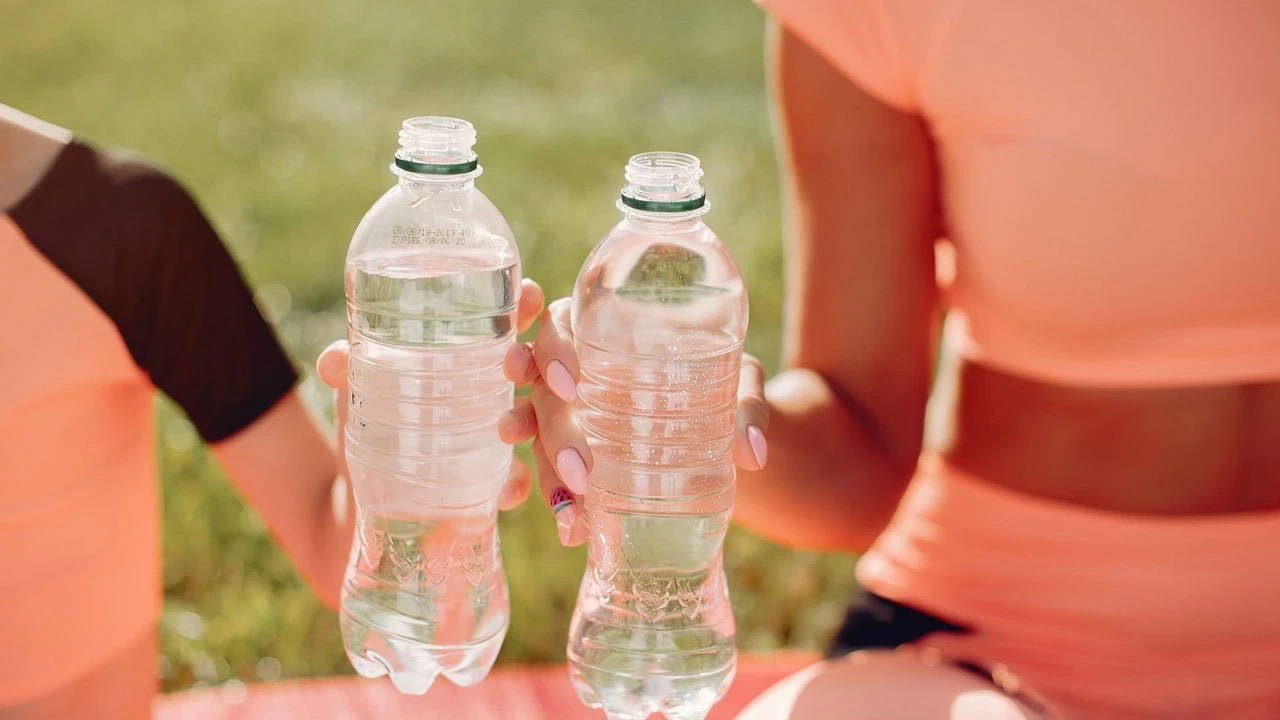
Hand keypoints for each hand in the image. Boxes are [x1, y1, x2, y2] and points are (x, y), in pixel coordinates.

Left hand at [316, 278, 546, 511]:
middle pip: (553, 364)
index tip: (528, 297)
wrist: (368, 502)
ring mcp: (518, 435)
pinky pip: (532, 480)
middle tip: (540, 374)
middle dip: (557, 363)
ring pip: (557, 423)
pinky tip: (507, 493)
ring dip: (556, 434)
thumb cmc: (373, 424)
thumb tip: (336, 360)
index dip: (529, 304)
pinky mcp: (510, 481)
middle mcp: (511, 388)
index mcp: (482, 351)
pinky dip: (525, 487)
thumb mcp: (360, 392)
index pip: (517, 316)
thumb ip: (351, 370)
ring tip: (512, 438)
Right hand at [498, 296, 768, 546]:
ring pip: (539, 437)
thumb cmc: (721, 382)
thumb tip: (752, 453)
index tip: (570, 384)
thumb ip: (745, 404)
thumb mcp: (738, 382)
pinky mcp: (572, 453)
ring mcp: (569, 413)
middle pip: (543, 391)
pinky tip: (572, 529)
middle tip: (581, 471)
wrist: (724, 426)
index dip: (552, 352)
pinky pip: (550, 471)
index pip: (557, 326)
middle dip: (555, 432)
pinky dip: (558, 501)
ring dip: (546, 472)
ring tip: (568, 510)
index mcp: (601, 330)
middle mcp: (575, 369)